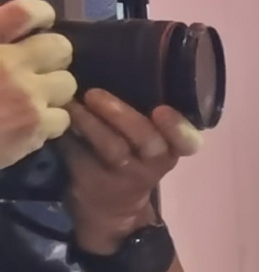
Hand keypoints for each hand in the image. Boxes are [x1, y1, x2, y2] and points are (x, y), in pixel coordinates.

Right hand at [0, 0, 68, 165]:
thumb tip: (10, 31)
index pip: (28, 12)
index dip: (40, 15)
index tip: (40, 24)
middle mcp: (8, 63)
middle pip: (60, 47)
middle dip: (50, 57)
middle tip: (34, 69)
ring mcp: (25, 97)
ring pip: (66, 84)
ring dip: (51, 90)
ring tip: (28, 98)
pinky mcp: (34, 128)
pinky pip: (62, 118)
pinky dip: (47, 122)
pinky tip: (26, 123)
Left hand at [60, 81, 199, 250]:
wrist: (113, 208)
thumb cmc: (133, 156)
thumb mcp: (151, 139)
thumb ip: (144, 111)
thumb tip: (116, 62)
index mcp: (173, 146)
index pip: (188, 140)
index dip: (179, 127)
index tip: (162, 110)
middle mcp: (156, 162)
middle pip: (148, 140)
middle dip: (122, 115)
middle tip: (94, 94)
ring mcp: (127, 176)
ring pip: (113, 149)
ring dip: (90, 123)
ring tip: (71, 104)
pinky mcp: (97, 182)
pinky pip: (81, 157)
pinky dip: (68, 138)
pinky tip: (57, 121)